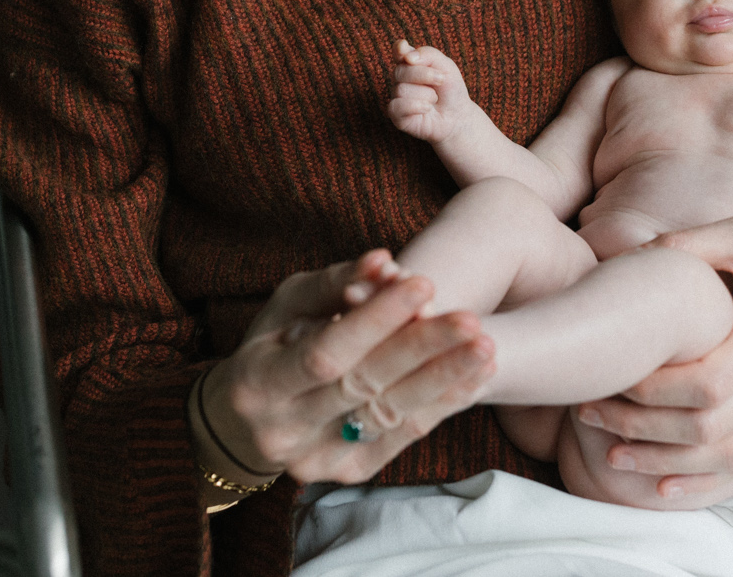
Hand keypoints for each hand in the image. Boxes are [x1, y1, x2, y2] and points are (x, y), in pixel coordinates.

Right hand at [203, 249, 495, 484]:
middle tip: (471, 320)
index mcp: (258, 381)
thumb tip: (384, 260)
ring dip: (443, 381)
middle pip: (364, 387)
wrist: (247, 424)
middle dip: (422, 350)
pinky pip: (402, 437)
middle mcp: (283, 430)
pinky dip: (441, 405)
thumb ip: (334, 283)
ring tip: (485, 348)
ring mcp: (315, 459)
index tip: (423, 283)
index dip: (376, 319)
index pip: (326, 352)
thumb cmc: (272, 346)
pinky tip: (474, 377)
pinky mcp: (348, 472)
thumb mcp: (287, 306)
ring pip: (389, 417)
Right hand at [387, 40, 477, 144]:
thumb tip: (407, 57)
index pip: (398, 51)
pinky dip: (417, 107)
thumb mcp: (447, 67)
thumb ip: (428, 55)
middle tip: (441, 80)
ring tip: (433, 99)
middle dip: (425, 75)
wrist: (457, 116)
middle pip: (401, 71)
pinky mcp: (396, 114)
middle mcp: (400, 78)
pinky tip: (427, 109)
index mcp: (410, 63)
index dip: (399, 49)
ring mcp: (397, 96)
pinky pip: (398, 106)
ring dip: (426, 95)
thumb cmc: (450, 89)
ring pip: (402, 89)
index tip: (403, 47)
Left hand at [574, 217, 732, 500]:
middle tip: (589, 411)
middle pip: (703, 426)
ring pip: (722, 455)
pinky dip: (704, 483)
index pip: (701, 383)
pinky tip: (664, 488)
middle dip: (639, 426)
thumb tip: (636, 253)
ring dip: (663, 460)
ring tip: (611, 453)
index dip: (650, 387)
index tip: (608, 373)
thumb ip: (693, 244)